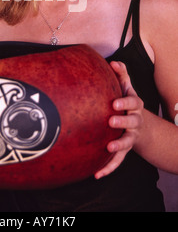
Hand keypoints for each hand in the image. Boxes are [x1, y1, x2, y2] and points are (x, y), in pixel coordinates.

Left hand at [94, 61, 143, 178]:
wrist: (140, 127)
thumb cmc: (126, 103)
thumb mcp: (127, 88)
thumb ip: (121, 75)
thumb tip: (113, 62)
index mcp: (135, 105)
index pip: (134, 102)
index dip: (125, 102)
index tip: (115, 102)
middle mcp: (135, 122)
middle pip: (133, 122)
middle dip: (123, 121)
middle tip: (111, 120)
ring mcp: (130, 137)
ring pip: (127, 142)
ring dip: (119, 145)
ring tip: (109, 147)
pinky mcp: (124, 151)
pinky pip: (118, 161)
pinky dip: (108, 168)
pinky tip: (96, 174)